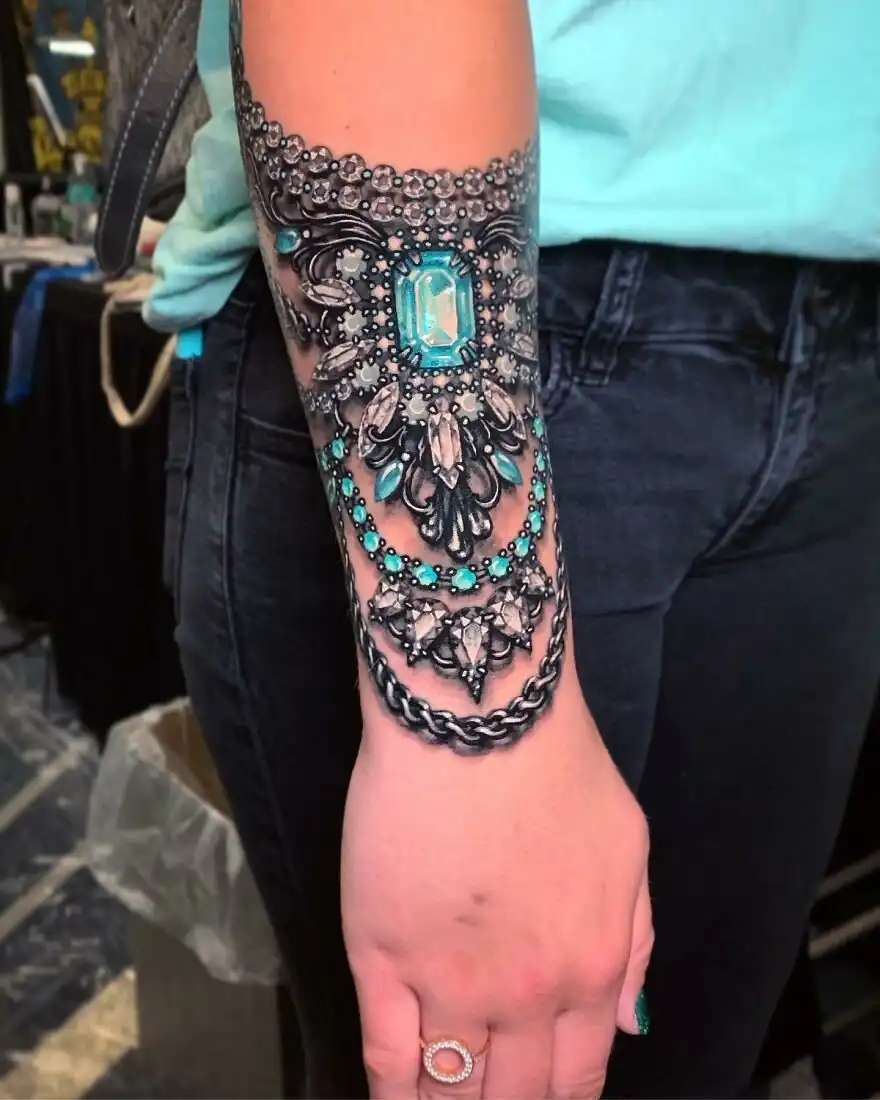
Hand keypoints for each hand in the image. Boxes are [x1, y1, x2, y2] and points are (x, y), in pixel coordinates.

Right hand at [342, 698, 652, 1098]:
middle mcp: (527, 994)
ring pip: (450, 1087)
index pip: (578, 1076)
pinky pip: (387, 1056)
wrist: (484, 717)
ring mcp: (451, 981)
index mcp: (591, 968)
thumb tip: (629, 1023)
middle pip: (515, 1095)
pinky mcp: (383, 957)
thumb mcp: (628, 847)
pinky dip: (392, 1095)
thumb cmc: (558, 766)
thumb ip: (633, 942)